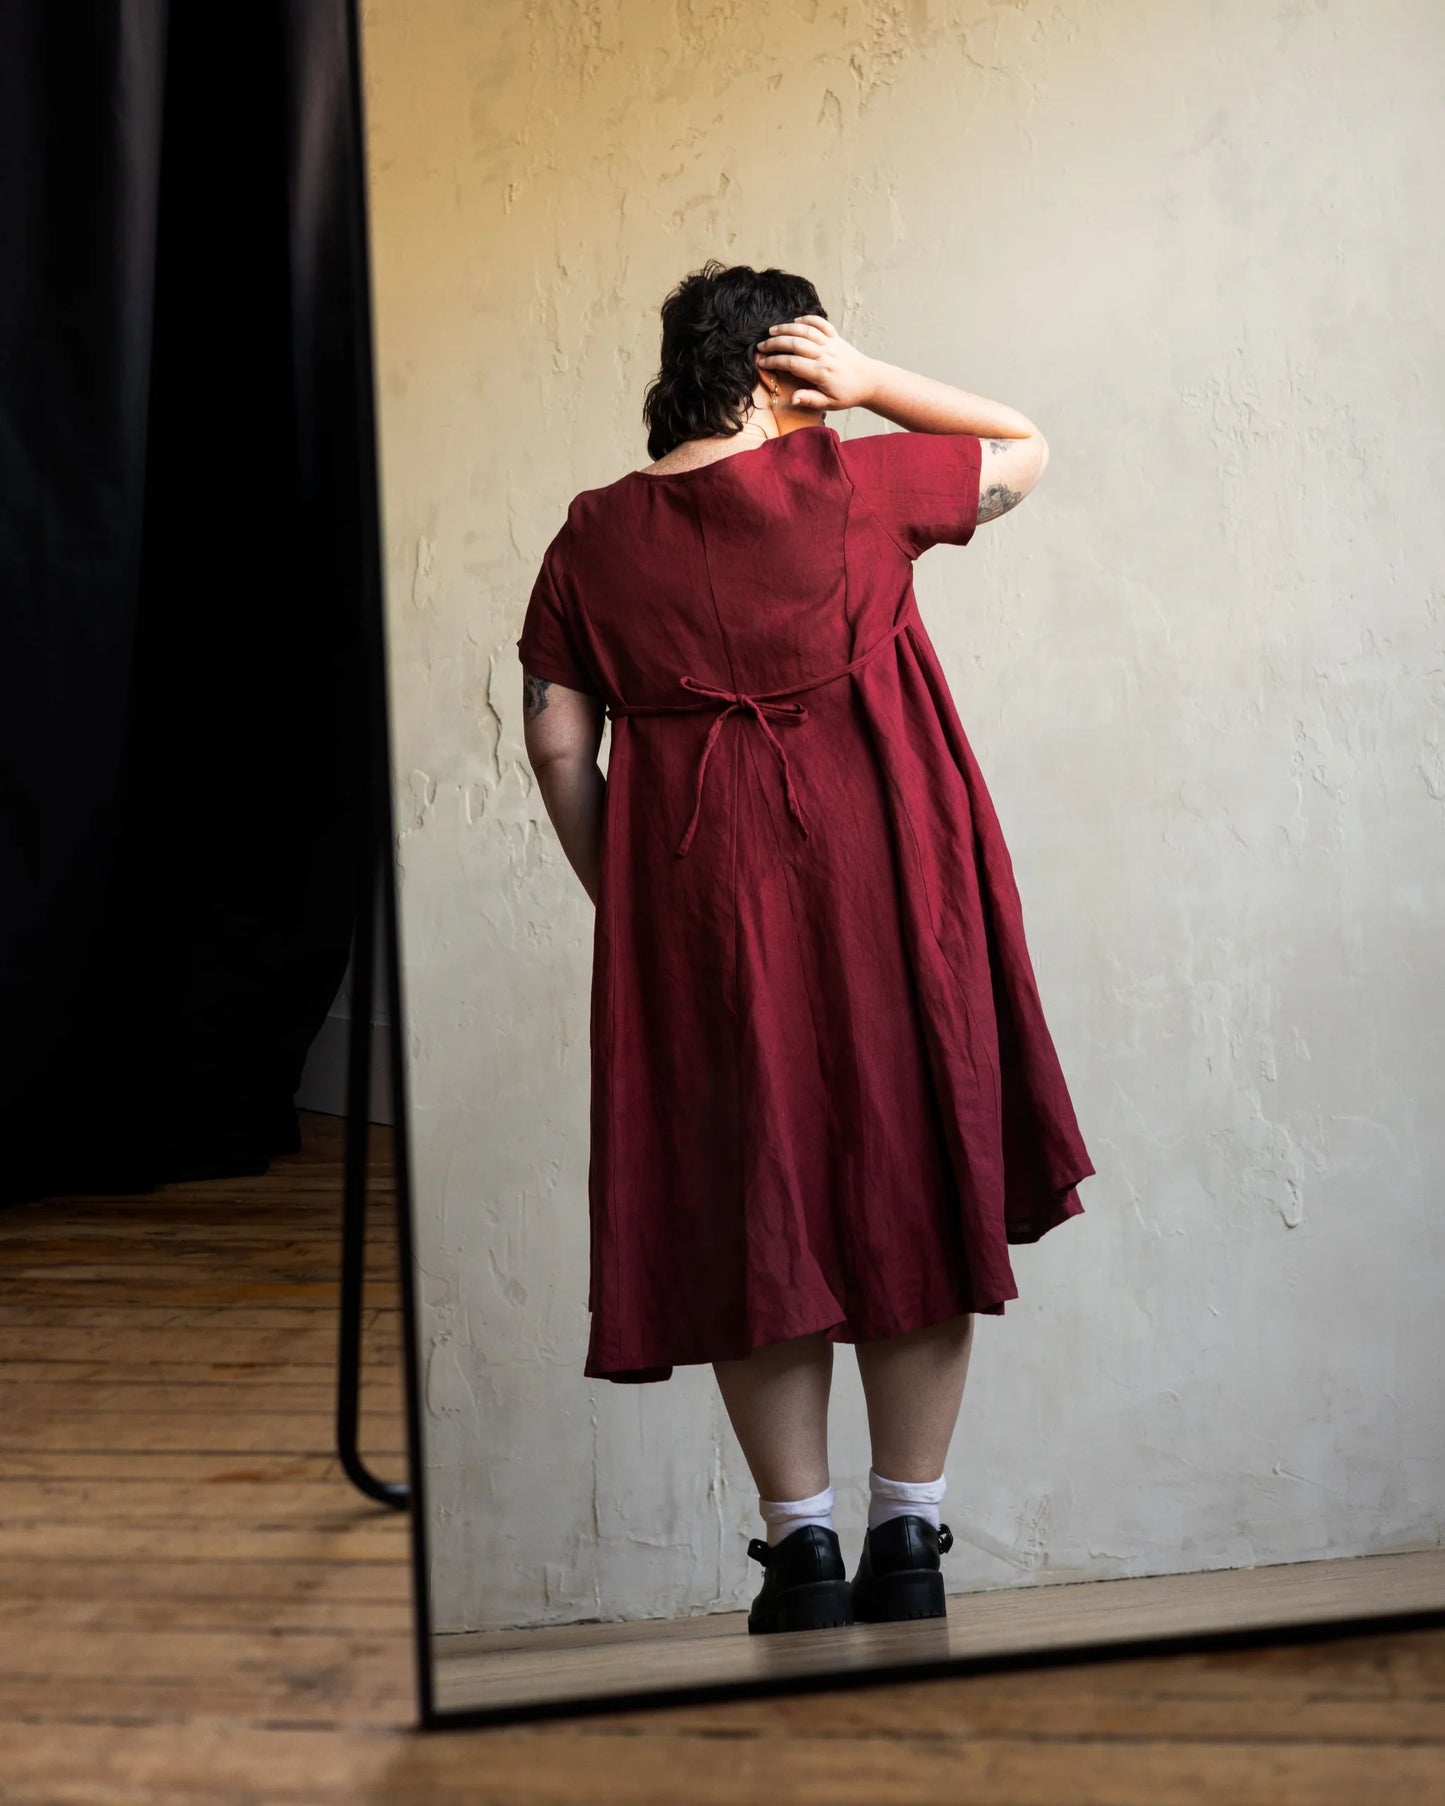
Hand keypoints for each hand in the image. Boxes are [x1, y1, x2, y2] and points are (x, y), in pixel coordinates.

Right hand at [756, 315, 877, 411]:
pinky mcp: (836, 337)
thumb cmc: (848, 394)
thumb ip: (810, 400)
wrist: (869, 381)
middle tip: (760, 346)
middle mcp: (825, 354)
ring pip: (805, 331)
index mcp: (821, 372)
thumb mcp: (829, 404)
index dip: (774, 362)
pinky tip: (796, 321)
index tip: (762, 363)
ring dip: (787, 328)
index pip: (792, 363)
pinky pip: (821, 323)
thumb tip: (791, 399)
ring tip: (772, 331)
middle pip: (795, 343)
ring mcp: (830, 343)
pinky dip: (808, 320)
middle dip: (775, 343)